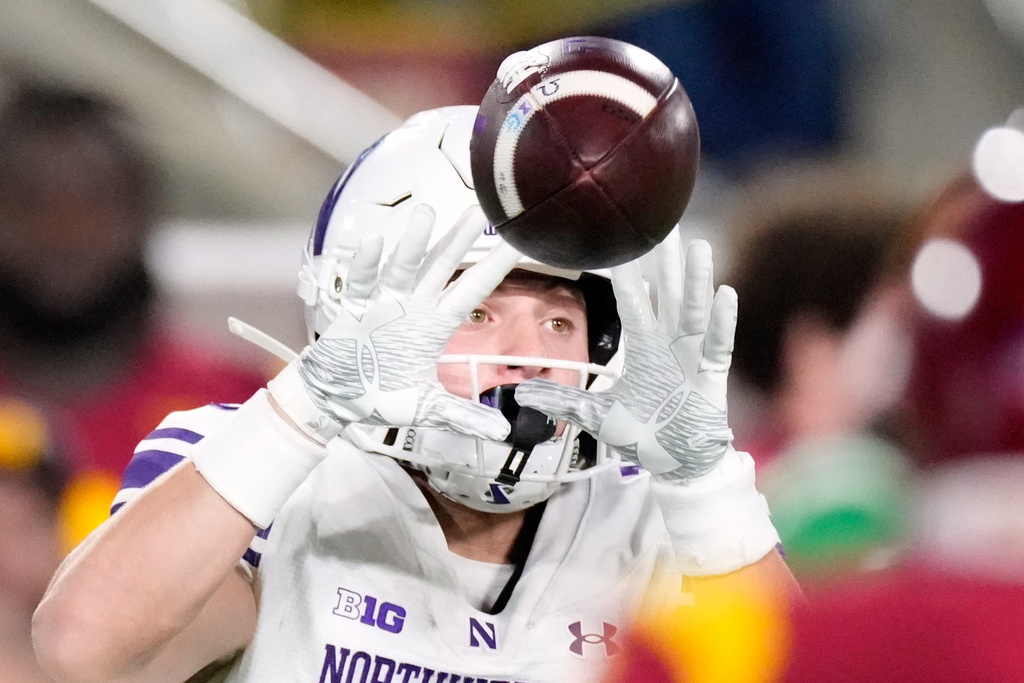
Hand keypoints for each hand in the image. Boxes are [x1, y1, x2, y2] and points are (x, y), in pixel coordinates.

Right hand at [297, 205, 520, 440]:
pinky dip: (367, 266)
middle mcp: (413, 308)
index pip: (473, 292)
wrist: (335, 400)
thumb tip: (502, 433)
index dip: (494, 269)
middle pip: (442, 268)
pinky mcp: (354, 311)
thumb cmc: (380, 398)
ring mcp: (383, 305)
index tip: (517, 243)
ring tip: (428, 213)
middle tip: (481, 209)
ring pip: (403, 267)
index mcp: (434, 326)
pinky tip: (375, 243)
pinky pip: (362, 284)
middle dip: (460, 240)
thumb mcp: (427, 409)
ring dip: (414, 242)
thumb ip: (463, 417)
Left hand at [515, 239, 735, 478]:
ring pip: (695, 311)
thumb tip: (521, 394)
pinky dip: (723, 321)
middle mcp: (670, 346)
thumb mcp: (596, 417)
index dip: (629, 275)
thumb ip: (563, 401)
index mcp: (644, 349)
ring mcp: (693, 359)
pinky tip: (725, 293)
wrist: (676, 465)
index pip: (634, 304)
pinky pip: (719, 345)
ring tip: (696, 247)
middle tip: (666, 224)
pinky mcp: (712, 378)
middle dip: (666, 261)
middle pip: (668, 295)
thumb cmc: (643, 436)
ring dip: (695, 280)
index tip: (622, 242)